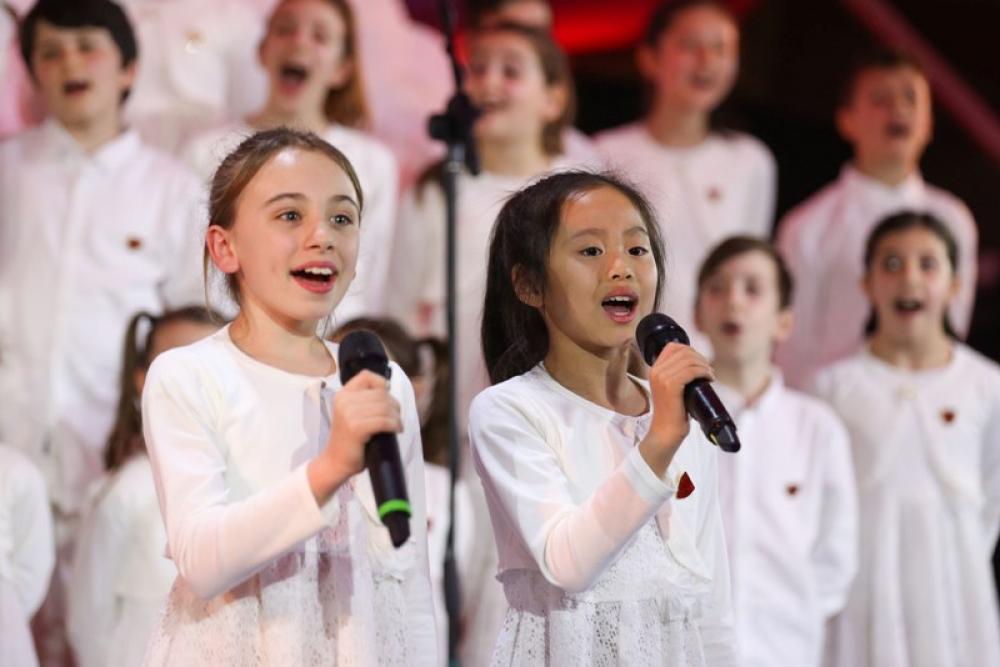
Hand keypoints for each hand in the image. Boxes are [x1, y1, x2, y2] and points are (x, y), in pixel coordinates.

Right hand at [308, 370, 401, 503]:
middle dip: (394, 405)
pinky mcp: (356, 427)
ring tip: (396, 425)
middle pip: (381, 393)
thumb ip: (366, 400)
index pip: (367, 376)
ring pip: (385, 407)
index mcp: (343, 394)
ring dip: (396, 417)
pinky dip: (395, 425)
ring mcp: (348, 413)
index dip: (382, 383)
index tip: (387, 397)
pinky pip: (384, 421)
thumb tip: (389, 387)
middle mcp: (344, 400)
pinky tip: (396, 430)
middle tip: (396, 418)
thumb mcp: (354, 413)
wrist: (335, 463)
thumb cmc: (350, 440)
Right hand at [638, 342, 714, 476]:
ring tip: (710, 375)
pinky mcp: (671, 386)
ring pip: (689, 360)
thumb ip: (677, 375)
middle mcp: (656, 371)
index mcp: (654, 369)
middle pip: (683, 351)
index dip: (690, 350)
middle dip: (700, 357)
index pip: (673, 347)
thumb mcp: (670, 389)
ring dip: (704, 365)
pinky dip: (704, 372)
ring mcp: (662, 378)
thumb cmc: (673, 413)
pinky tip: (709, 378)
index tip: (700, 362)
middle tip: (708, 370)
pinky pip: (691, 371)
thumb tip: (696, 364)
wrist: (665, 432)